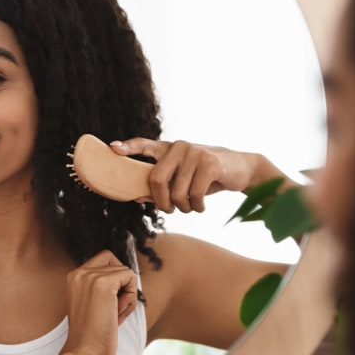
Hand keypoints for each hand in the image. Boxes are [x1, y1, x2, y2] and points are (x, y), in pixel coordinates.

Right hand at [61, 250, 139, 354]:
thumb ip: (103, 287)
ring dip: (127, 296)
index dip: (115, 281)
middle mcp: (79, 272)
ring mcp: (90, 276)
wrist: (84, 353)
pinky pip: (131, 277)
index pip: (105, 260)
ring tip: (113, 315)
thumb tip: (128, 275)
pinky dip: (131, 298)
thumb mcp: (93, 304)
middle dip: (122, 287)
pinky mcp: (103, 283)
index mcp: (74, 277)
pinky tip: (118, 314)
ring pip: (126, 272)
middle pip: (117, 264)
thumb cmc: (92, 335)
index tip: (107, 305)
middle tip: (112, 310)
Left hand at [109, 138, 274, 212]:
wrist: (241, 169)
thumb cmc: (206, 177)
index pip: (145, 145)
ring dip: (183, 208)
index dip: (129, 147)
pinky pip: (194, 195)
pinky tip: (201, 206)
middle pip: (156, 179)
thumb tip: (136, 196)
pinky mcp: (210, 163)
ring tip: (191, 207)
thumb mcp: (183, 181)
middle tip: (170, 209)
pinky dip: (197, 207)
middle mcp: (179, 147)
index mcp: (170, 149)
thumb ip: (161, 186)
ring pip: (177, 192)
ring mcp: (195, 153)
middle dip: (162, 202)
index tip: (113, 148)